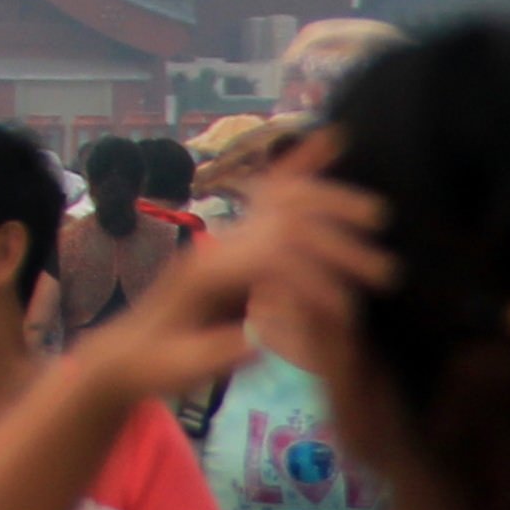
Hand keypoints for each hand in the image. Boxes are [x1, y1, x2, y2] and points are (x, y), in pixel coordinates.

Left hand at [71, 151, 387, 413]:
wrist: (123, 352)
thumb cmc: (152, 367)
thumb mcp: (177, 371)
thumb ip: (217, 355)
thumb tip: (259, 344)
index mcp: (204, 276)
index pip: (270, 262)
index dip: (314, 282)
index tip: (348, 313)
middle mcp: (217, 244)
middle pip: (284, 222)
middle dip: (337, 240)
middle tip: (386, 271)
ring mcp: (225, 236)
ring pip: (283, 200)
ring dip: (332, 203)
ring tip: (378, 216)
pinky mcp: (234, 239)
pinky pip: (270, 192)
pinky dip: (301, 165)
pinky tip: (328, 138)